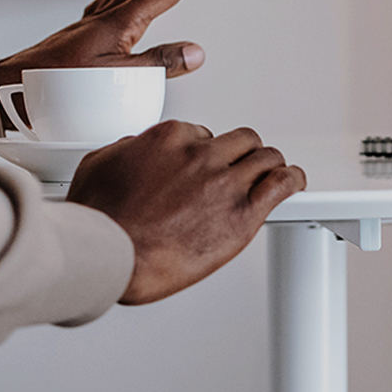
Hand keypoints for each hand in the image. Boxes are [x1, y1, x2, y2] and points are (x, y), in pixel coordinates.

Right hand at [65, 121, 305, 304]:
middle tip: (242, 169)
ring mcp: (224, 182)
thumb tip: (137, 147)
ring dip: (268, 166)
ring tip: (270, 176)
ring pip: (266, 157)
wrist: (113, 256)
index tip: (208, 167)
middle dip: (242, 154)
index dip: (207, 153)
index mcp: (169, 139)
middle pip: (242, 141)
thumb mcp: (99, 165)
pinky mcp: (243, 213)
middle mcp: (201, 155)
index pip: (204, 134)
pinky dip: (292, 180)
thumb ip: (126, 149)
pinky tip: (292, 184)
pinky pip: (283, 184)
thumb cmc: (102, 219)